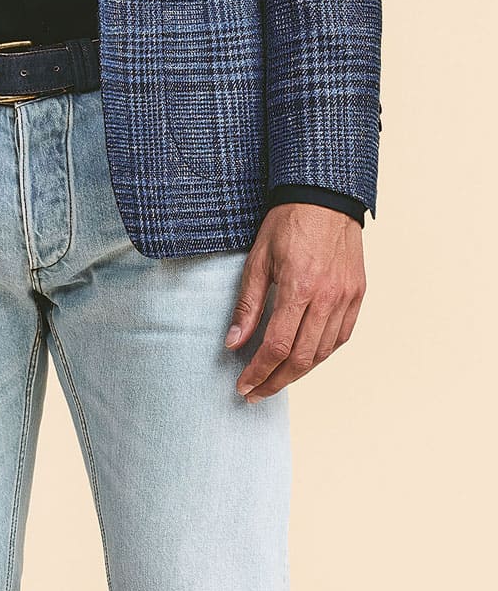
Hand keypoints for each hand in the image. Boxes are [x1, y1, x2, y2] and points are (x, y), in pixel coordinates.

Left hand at [225, 203, 365, 400]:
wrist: (325, 197)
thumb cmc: (288, 223)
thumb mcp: (258, 259)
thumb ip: (248, 304)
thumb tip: (234, 342)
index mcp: (299, 287)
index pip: (277, 346)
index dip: (258, 372)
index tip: (243, 386)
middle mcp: (328, 297)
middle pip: (302, 358)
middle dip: (276, 381)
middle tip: (255, 393)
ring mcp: (347, 297)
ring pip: (323, 352)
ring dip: (299, 373)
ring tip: (276, 379)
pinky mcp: (358, 294)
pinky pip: (341, 337)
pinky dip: (322, 354)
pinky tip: (305, 359)